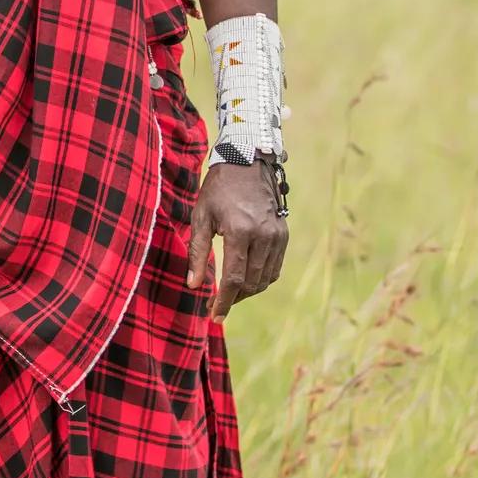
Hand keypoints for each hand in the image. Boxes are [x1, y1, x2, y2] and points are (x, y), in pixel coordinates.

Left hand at [186, 160, 287, 320]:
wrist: (247, 161)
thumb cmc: (218, 188)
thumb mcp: (201, 216)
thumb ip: (197, 253)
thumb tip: (194, 286)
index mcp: (240, 231)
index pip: (233, 278)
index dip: (223, 302)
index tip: (213, 316)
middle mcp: (263, 235)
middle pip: (251, 283)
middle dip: (233, 299)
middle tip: (215, 304)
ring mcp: (277, 235)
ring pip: (265, 279)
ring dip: (247, 291)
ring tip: (229, 294)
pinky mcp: (283, 234)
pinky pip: (274, 267)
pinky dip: (260, 278)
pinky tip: (245, 279)